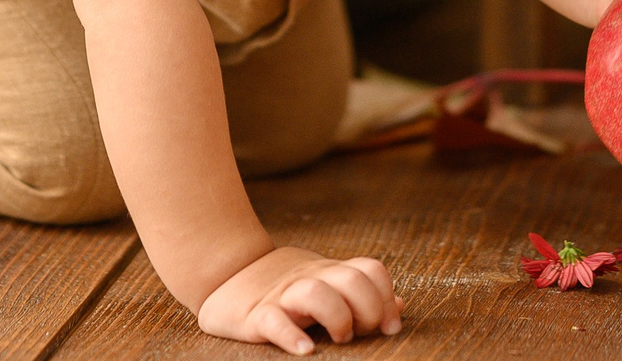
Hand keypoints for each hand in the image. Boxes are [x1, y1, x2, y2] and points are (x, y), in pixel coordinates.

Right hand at [197, 246, 402, 353]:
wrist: (222, 273)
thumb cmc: (283, 289)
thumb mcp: (324, 285)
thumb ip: (360, 295)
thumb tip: (399, 305)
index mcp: (329, 273)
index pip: (370, 270)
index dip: (386, 297)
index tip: (388, 327)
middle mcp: (310, 279)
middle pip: (351, 279)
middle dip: (367, 310)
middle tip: (358, 333)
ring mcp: (282, 295)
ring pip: (315, 292)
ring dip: (336, 317)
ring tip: (338, 339)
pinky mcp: (255, 315)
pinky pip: (275, 321)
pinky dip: (292, 336)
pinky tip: (305, 351)